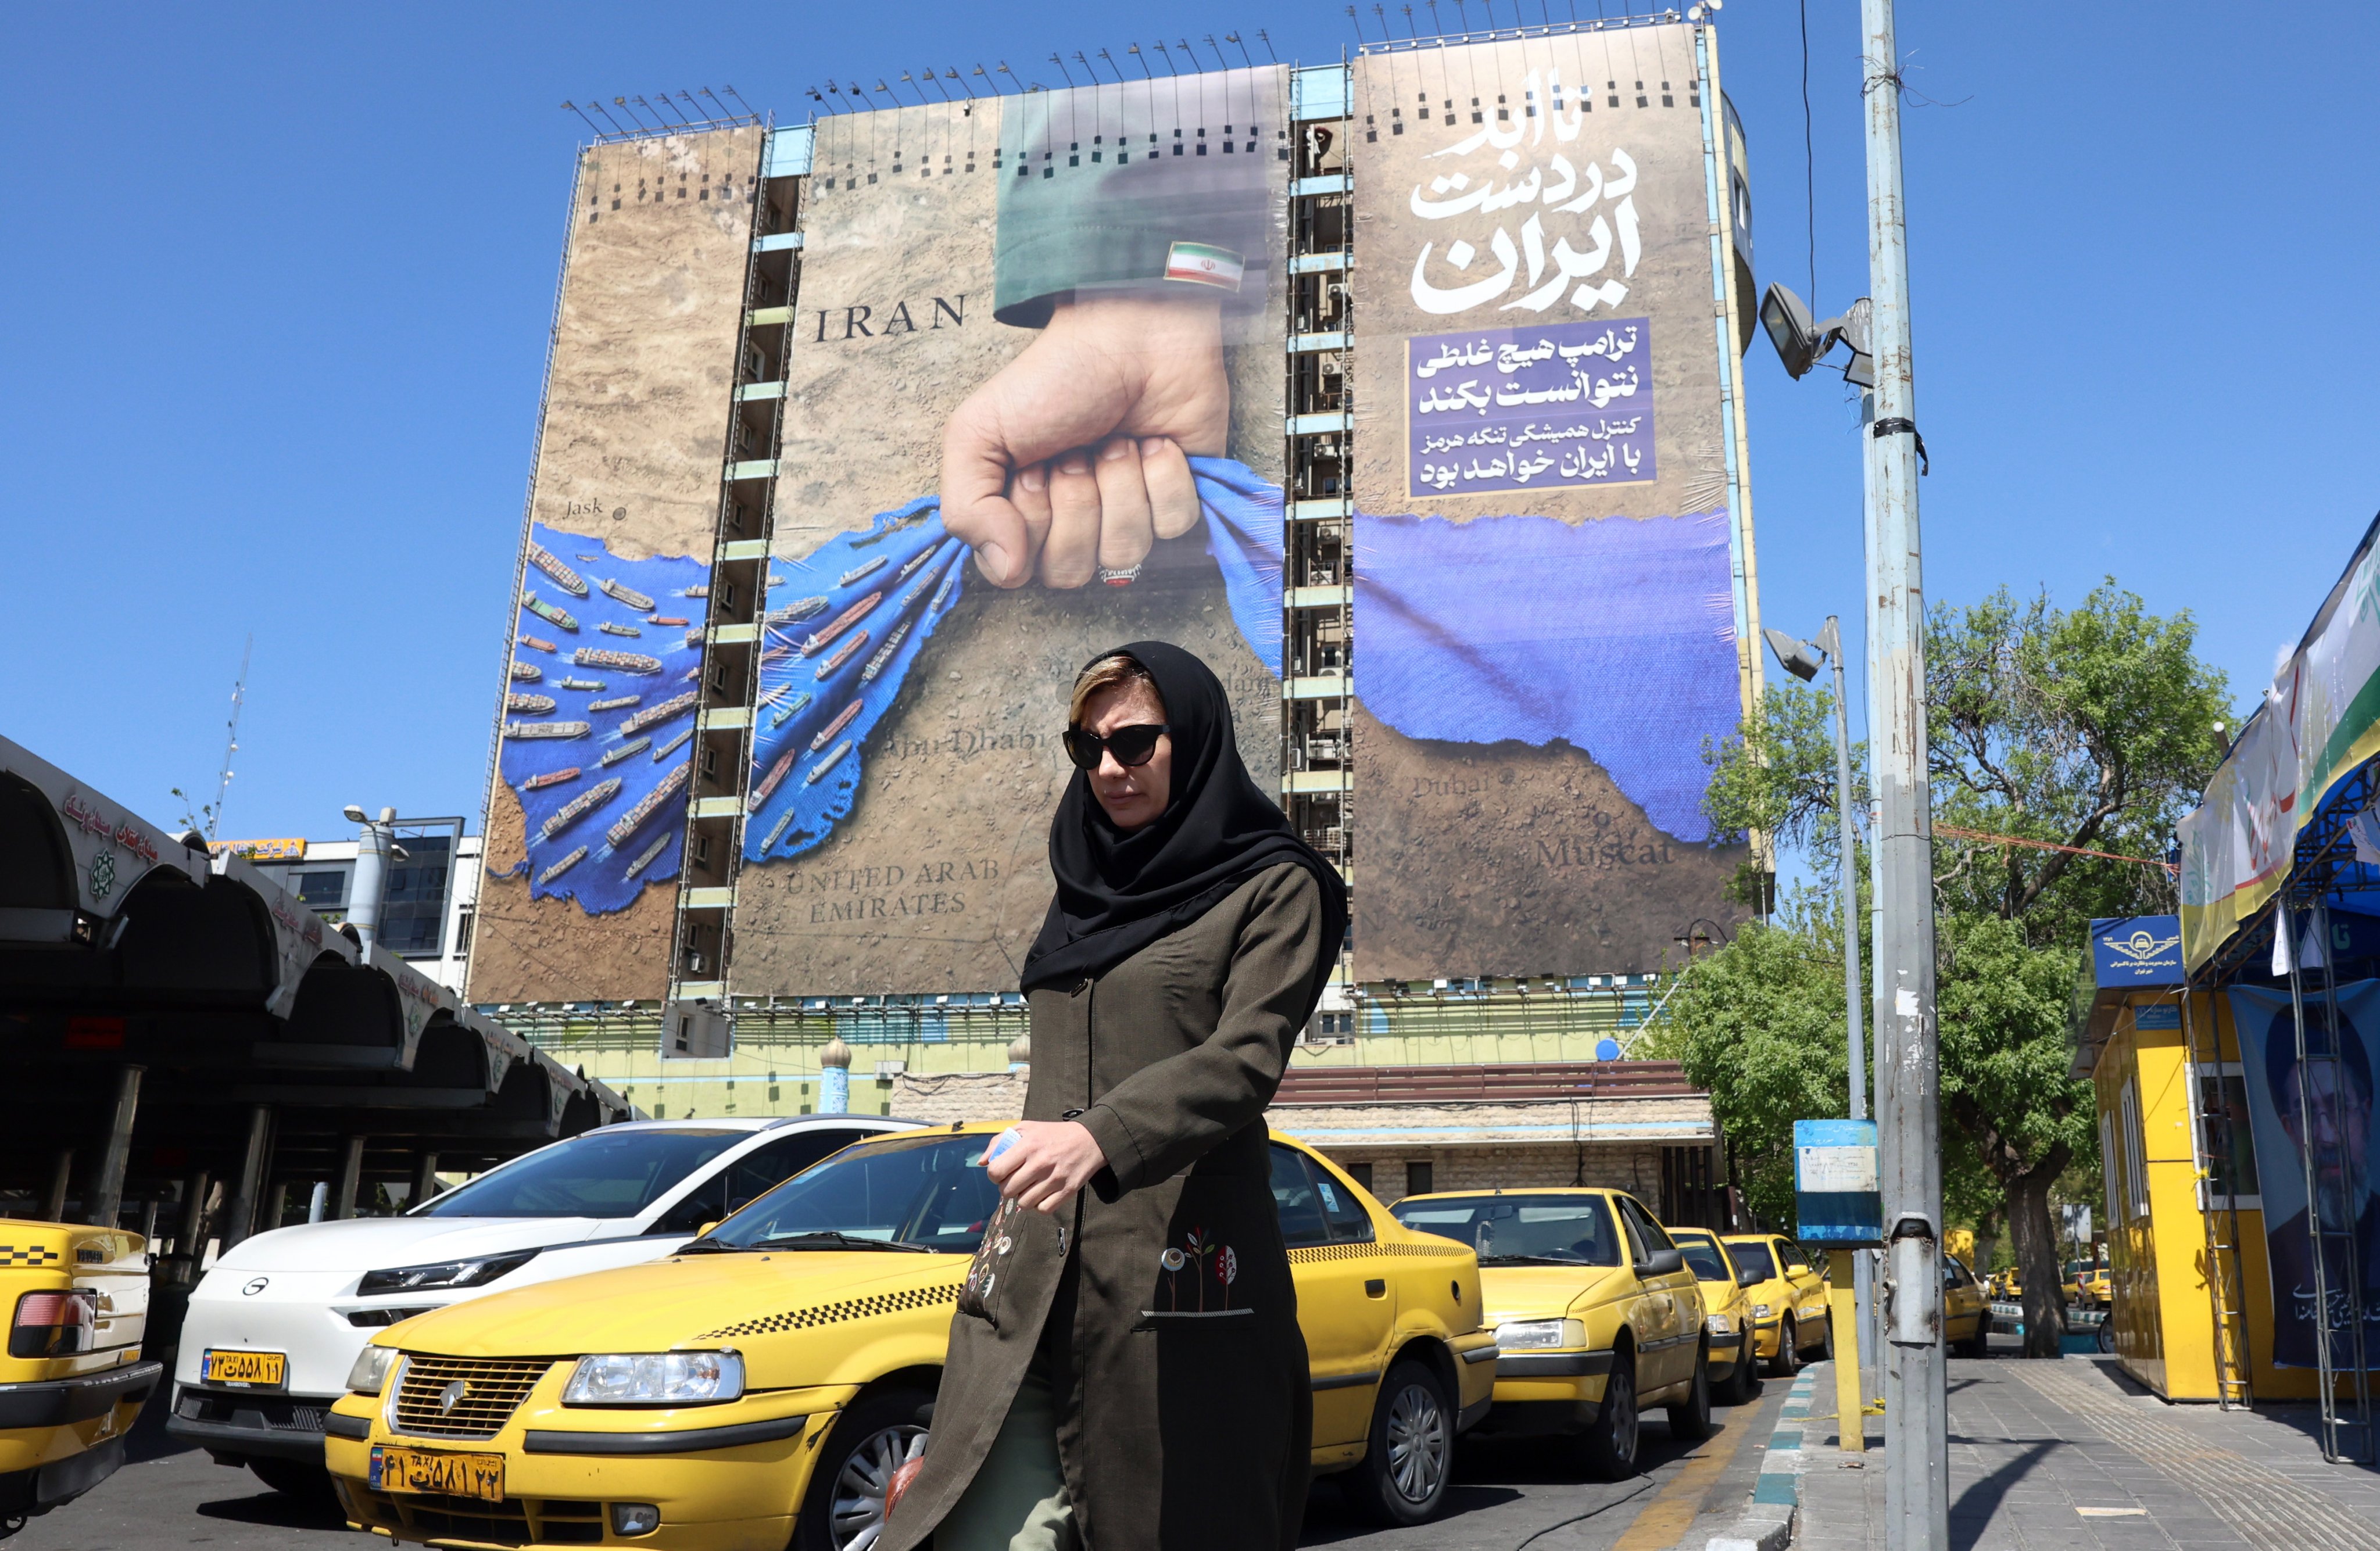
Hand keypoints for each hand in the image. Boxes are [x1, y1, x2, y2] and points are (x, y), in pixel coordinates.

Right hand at [940, 292, 1228, 588]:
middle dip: (1075, 502)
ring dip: (1120, 486)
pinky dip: (1163, 477)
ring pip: (1125, 552)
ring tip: (1117, 442)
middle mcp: (1075, 528)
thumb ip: (966, 509)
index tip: (1033, 469)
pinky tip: (1155, 443)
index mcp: (1023, 517)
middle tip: (1077, 451)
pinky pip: (1173, 526)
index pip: (1018, 572)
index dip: (1029, 522)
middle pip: (1072, 571)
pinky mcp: (1179, 503)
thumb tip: (1006, 570)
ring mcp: (1130, 519)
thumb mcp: (978, 432)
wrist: (1130, 335)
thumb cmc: (1055, 380)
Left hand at [985, 1120, 1108, 1213]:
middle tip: (1016, 1180)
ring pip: (1023, 1203)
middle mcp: (1040, 1162)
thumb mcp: (1026, 1128)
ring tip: (1029, 1187)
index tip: (1002, 1172)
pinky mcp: (1067, 1191)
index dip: (994, 1175)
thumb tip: (982, 1163)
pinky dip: (1039, 1205)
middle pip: (1007, 1191)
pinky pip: (1042, 1209)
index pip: (995, 1171)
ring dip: (1023, 1198)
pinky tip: (1042, 1194)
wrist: (1090, 1139)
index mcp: (1028, 1145)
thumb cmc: (1053, 1134)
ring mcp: (1055, 1178)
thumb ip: (1000, 1142)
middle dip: (1007, 1188)